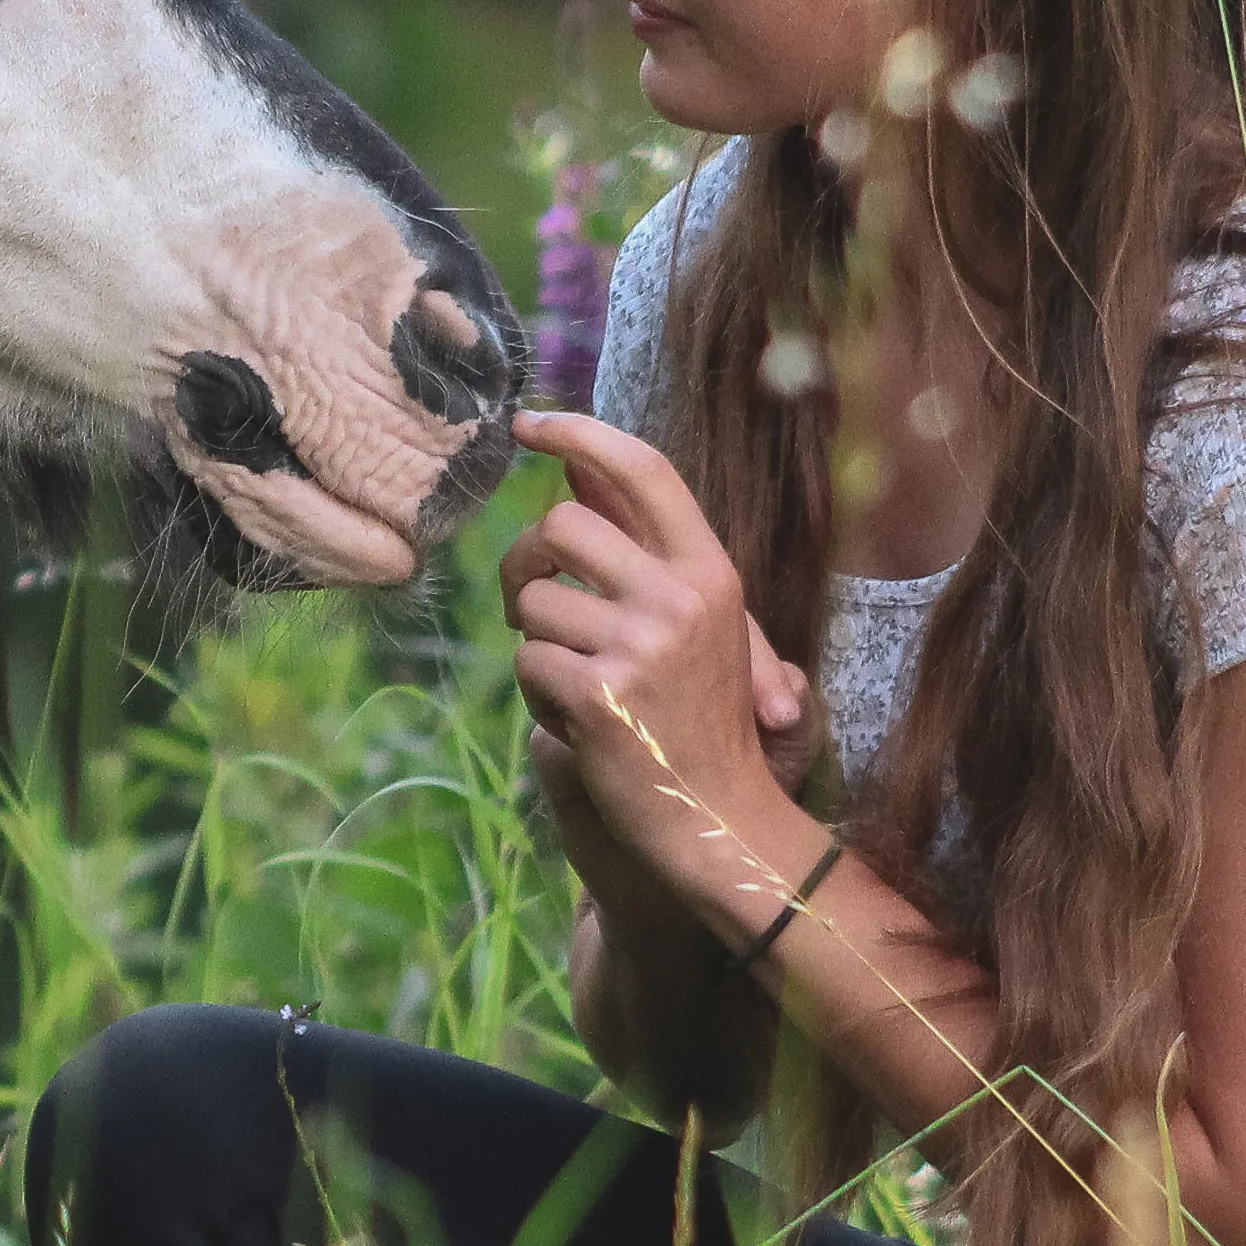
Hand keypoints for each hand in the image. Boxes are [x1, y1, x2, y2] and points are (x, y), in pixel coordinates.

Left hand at [499, 412, 821, 919]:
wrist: (718, 822)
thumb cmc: (701, 722)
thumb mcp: (696, 625)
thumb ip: (643, 550)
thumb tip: (577, 470)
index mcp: (709, 571)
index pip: (644, 470)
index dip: (581, 434)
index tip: (529, 423)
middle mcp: (680, 598)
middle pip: (562, 525)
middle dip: (526, 562)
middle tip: (532, 604)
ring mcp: (641, 647)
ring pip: (533, 600)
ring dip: (536, 643)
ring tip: (578, 684)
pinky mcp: (600, 696)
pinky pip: (527, 662)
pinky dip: (538, 694)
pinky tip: (579, 723)